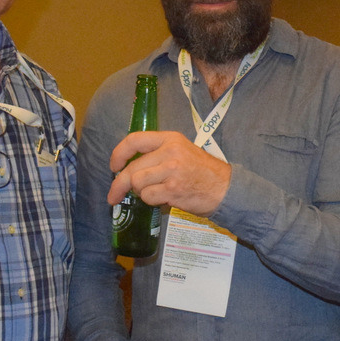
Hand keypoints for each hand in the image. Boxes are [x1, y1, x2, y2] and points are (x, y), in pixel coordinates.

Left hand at [107, 130, 231, 217]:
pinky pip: (148, 197)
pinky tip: (164, 198)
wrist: (225, 188)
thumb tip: (130, 167)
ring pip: (137, 183)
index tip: (114, 165)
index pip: (134, 140)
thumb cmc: (203, 172)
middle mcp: (170, 152)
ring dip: (141, 192)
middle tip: (113, 196)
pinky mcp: (173, 189)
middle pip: (132, 168)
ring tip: (154, 192)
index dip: (118, 153)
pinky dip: (152, 201)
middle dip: (118, 184)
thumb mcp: (183, 151)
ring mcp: (171, 171)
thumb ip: (159, 153)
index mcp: (170, 139)